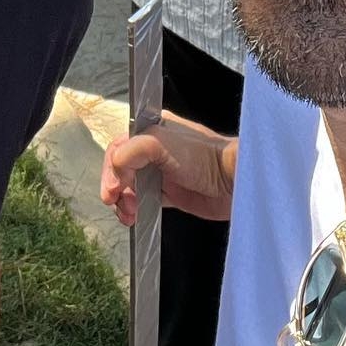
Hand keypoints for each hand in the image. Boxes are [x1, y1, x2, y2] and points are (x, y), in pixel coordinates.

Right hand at [101, 111, 235, 225]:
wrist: (233, 183)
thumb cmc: (205, 157)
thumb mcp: (160, 143)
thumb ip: (132, 151)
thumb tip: (116, 171)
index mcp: (152, 129)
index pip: (119, 146)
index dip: (112, 167)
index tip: (112, 188)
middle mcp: (155, 150)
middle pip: (121, 168)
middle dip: (115, 186)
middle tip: (114, 201)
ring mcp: (162, 172)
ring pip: (130, 186)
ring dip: (123, 200)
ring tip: (128, 213)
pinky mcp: (170, 193)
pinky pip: (143, 200)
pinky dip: (135, 209)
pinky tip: (135, 216)